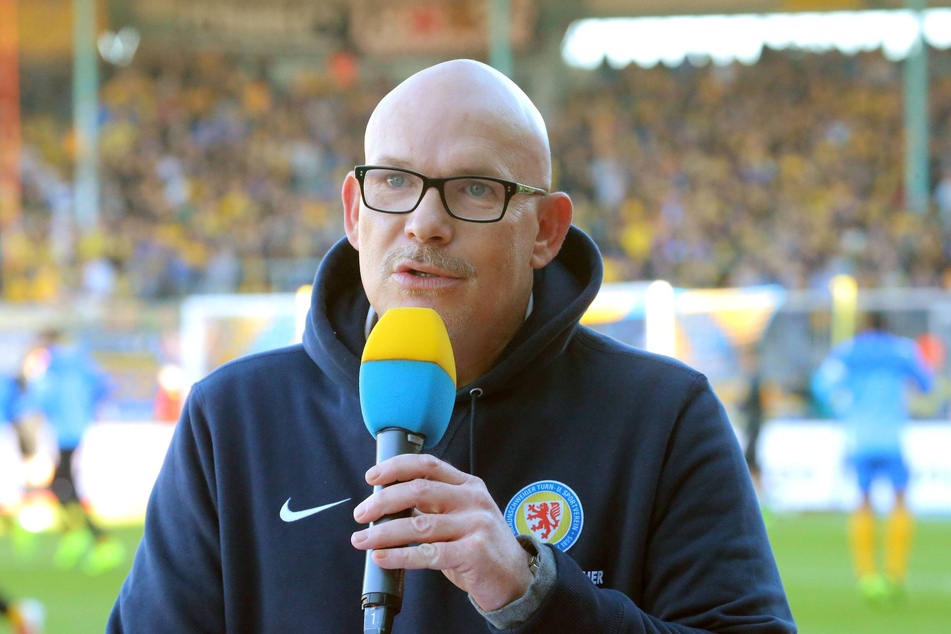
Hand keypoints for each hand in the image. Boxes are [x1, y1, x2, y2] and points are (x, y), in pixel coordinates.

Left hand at [351, 454, 534, 611]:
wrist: (516, 579)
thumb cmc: (481, 548)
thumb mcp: (462, 518)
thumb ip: (433, 508)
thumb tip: (388, 506)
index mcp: (468, 486)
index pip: (428, 465)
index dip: (396, 467)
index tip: (372, 477)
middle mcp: (473, 500)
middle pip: (419, 490)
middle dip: (383, 501)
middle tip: (362, 513)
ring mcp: (475, 525)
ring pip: (419, 525)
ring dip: (383, 533)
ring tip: (363, 540)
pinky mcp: (474, 553)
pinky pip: (428, 554)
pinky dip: (400, 555)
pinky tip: (383, 557)